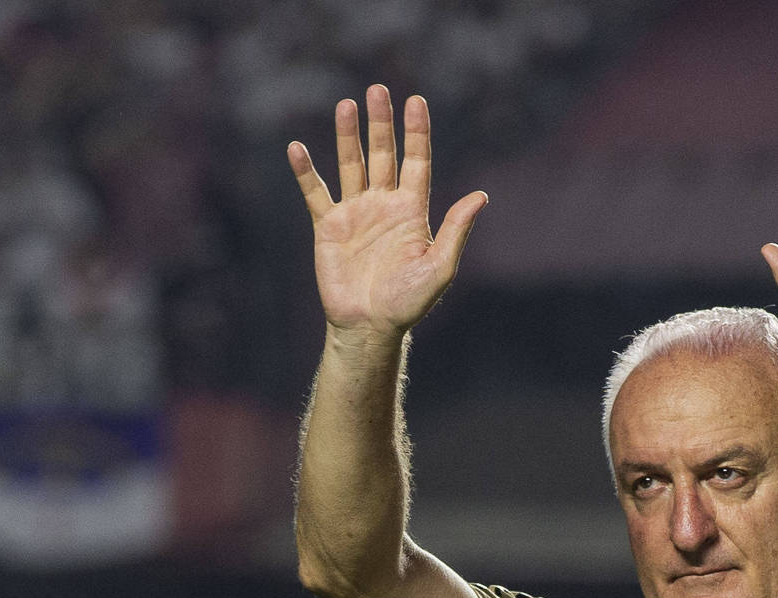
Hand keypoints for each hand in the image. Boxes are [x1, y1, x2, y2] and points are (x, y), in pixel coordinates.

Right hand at [287, 86, 486, 339]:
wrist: (370, 327)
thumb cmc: (408, 303)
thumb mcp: (440, 267)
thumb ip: (457, 230)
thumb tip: (480, 196)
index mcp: (412, 211)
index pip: (416, 161)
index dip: (416, 132)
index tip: (415, 101)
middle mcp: (384, 206)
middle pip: (382, 154)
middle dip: (381, 123)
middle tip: (377, 90)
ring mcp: (356, 214)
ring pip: (351, 165)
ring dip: (348, 135)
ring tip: (346, 105)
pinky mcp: (329, 227)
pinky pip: (316, 194)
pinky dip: (306, 172)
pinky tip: (297, 148)